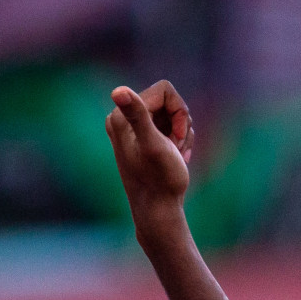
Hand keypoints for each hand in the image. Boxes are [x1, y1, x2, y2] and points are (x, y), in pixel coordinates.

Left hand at [105, 80, 194, 237]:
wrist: (158, 209)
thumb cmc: (160, 180)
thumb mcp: (153, 146)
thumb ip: (138, 116)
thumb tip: (117, 91)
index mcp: (122, 115)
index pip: (165, 91)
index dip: (179, 111)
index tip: (178, 136)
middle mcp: (123, 117)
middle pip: (168, 101)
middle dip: (181, 123)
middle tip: (177, 147)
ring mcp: (133, 128)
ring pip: (172, 114)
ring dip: (182, 133)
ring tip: (177, 154)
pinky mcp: (142, 137)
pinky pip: (169, 126)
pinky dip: (179, 140)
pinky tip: (177, 156)